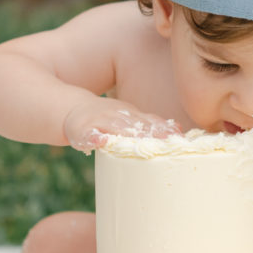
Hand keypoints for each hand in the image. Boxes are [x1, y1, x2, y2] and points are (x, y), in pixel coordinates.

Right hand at [63, 97, 180, 150]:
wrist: (73, 108)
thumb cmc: (109, 118)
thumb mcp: (130, 118)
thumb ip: (151, 124)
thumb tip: (178, 129)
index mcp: (131, 115)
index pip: (149, 122)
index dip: (162, 128)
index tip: (178, 136)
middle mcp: (117, 116)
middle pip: (135, 125)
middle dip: (151, 133)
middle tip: (167, 142)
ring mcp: (100, 121)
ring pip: (114, 128)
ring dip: (127, 135)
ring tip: (141, 144)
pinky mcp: (82, 130)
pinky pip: (88, 134)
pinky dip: (94, 138)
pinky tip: (99, 143)